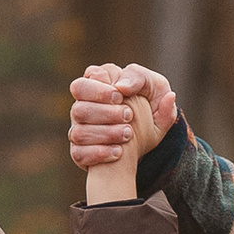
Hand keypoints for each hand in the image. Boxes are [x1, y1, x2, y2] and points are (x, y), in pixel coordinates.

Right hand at [79, 68, 144, 204]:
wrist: (153, 133)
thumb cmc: (152, 103)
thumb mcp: (155, 87)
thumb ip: (141, 79)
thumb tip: (122, 87)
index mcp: (96, 88)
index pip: (81, 86)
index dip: (98, 91)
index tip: (121, 97)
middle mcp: (83, 108)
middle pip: (77, 109)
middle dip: (103, 112)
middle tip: (128, 115)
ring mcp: (80, 131)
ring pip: (78, 133)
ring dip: (105, 133)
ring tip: (129, 133)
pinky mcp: (81, 152)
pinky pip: (79, 154)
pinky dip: (99, 153)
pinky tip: (119, 152)